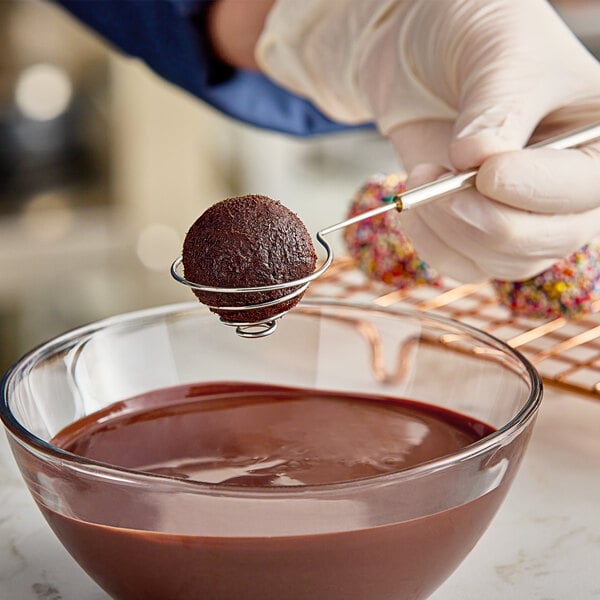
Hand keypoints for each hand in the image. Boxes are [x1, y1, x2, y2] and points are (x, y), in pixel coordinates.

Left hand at [256, 0, 599, 281]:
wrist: (420, 51)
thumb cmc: (474, 33)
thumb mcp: (497, 50)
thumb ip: (497, 107)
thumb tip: (479, 161)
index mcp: (595, 138)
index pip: (586, 189)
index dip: (533, 190)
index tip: (483, 170)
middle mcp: (564, 186)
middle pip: (548, 239)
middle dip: (487, 221)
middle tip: (442, 182)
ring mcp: (519, 213)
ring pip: (501, 261)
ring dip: (449, 229)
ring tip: (420, 177)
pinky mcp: (474, 228)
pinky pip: (461, 264)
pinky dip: (430, 243)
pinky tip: (411, 205)